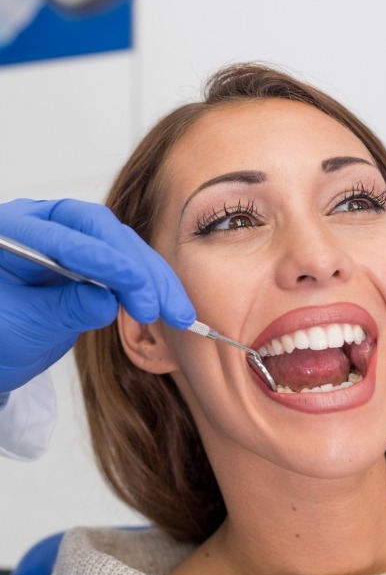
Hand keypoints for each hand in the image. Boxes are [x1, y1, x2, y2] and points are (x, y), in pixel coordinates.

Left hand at [0, 198, 195, 391]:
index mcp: (14, 229)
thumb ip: (63, 310)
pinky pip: (131, 267)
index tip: (132, 281)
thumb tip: (107, 301)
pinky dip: (152, 288)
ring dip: (154, 280)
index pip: (64, 236)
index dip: (102, 259)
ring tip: (177, 313)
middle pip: (103, 232)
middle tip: (153, 306)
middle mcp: (48, 225)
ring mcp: (75, 240)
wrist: (0, 349)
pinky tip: (170, 306)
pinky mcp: (96, 261)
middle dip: (136, 269)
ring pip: (125, 248)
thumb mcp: (21, 326)